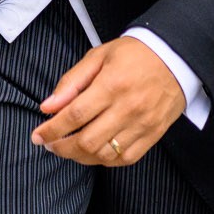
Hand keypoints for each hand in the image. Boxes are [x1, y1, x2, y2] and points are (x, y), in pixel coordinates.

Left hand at [31, 36, 185, 166]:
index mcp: (112, 84)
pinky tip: (93, 152)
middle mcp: (128, 108)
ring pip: (104, 154)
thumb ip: (71, 82)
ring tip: (68, 148)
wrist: (176, 58)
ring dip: (80, 157)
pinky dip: (104, 160)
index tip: (38, 136)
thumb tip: (48, 107)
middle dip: (61, 148)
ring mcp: (142, 124)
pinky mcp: (153, 135)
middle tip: (49, 144)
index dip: (52, 129)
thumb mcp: (99, 56)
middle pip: (87, 141)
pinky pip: (125, 159)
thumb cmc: (135, 54)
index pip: (74, 115)